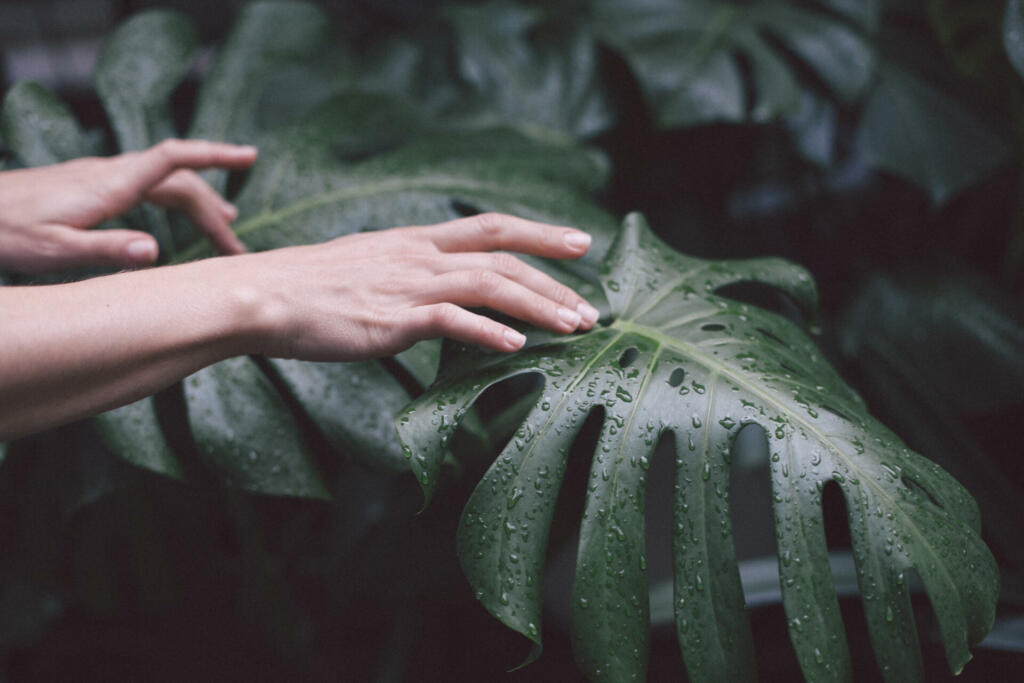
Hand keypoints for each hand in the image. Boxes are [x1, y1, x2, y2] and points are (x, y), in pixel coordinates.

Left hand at [0, 138, 257, 272]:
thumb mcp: (55, 252)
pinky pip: (147, 185)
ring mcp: (100, 177)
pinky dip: (174, 199)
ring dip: (198, 204)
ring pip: (163, 181)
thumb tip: (155, 252)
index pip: (172, 159)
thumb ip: (106, 250)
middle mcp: (109, 174)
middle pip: (178, 178)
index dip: (213, 155)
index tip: (249, 156)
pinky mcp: (91, 184)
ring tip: (226, 228)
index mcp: (109, 186)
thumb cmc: (8, 234)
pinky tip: (177, 218)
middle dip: (214, 207)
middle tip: (237, 247)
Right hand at [240, 213, 600, 359]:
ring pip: (489, 285)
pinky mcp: (393, 317)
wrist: (262, 295)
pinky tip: (516, 346)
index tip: (579, 242)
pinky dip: (487, 331)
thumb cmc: (310, 289)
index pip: (491, 228)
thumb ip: (407, 276)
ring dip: (538, 306)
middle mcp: (420, 255)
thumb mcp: (368, 267)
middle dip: (554, 280)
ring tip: (573, 328)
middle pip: (503, 257)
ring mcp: (408, 283)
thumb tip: (433, 294)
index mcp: (416, 241)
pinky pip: (451, 320)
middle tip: (592, 308)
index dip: (539, 233)